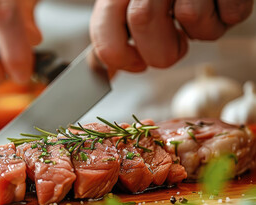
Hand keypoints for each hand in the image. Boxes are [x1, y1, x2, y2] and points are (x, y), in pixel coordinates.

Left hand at [90, 0, 253, 75]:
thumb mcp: (131, 8)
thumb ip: (114, 37)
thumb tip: (100, 72)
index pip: (104, 24)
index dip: (116, 54)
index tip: (135, 64)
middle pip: (143, 19)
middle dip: (160, 51)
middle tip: (172, 46)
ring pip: (190, 15)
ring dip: (199, 31)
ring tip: (199, 16)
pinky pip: (229, 13)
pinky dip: (226, 19)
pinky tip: (218, 6)